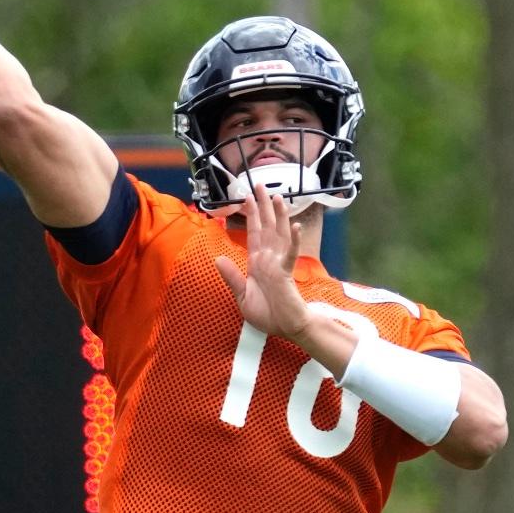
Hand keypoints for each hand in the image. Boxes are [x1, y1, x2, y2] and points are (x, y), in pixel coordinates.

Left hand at [214, 189, 311, 339]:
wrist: (285, 328)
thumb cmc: (267, 313)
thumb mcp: (241, 296)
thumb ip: (231, 277)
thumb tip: (217, 259)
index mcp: (257, 262)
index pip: (253, 233)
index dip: (251, 215)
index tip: (247, 197)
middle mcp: (268, 258)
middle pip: (266, 226)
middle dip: (263, 206)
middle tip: (260, 184)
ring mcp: (278, 263)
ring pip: (278, 234)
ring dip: (279, 215)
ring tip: (278, 197)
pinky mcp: (286, 273)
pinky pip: (290, 254)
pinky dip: (293, 240)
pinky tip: (296, 226)